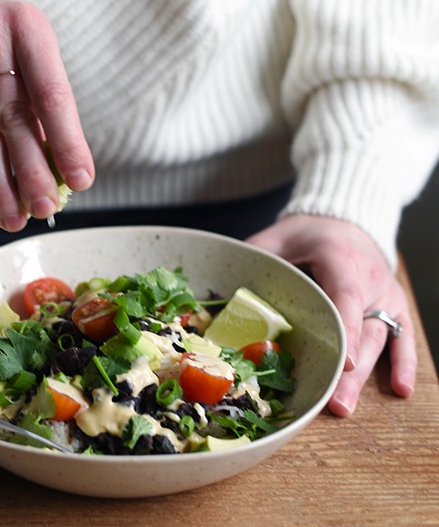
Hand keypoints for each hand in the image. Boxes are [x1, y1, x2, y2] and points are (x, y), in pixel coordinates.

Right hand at [0, 0, 94, 230]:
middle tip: (45, 208)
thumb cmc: (3, 37)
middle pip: (13, 117)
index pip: (51, 95)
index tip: (81, 181)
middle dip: (31, 170)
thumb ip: (45, 102)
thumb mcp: (32, 49)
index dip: (67, 142)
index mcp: (29, 28)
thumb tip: (63, 169)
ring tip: (16, 217)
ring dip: (0, 183)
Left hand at [247, 215, 415, 416]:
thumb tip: (224, 286)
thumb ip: (257, 257)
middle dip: (350, 370)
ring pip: (379, 338)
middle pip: (363, 327)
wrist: (344, 222)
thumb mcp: (278, 236)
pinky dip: (403, 363)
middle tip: (335, 403)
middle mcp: (369, 277)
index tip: (344, 363)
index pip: (346, 294)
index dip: (346, 328)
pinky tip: (400, 390)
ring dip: (366, 376)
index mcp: (339, 257)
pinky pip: (403, 335)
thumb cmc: (307, 234)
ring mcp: (385, 293)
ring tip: (344, 405)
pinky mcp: (394, 305)